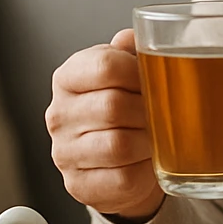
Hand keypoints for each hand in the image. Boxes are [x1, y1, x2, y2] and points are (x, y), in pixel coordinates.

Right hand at [46, 28, 163, 220]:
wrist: (122, 159)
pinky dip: (145, 171)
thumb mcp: (128, 72)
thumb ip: (132, 51)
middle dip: (149, 110)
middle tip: (163, 113)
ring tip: (157, 137)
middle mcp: (59, 114)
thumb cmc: (128, 107)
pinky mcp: (79, 185)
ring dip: (148, 141)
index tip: (157, 79)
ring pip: (119, 145)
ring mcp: (64, 153)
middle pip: (114, 106)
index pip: (106, 65)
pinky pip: (123, 179)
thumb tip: (135, 38)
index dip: (141, 72)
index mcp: (68, 77)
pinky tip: (147, 162)